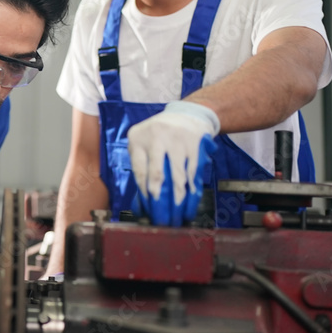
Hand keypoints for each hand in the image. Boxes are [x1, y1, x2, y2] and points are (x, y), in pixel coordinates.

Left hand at [127, 101, 218, 226]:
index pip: (140, 171)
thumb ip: (141, 166)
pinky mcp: (194, 144)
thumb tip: (141, 202)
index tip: (149, 210)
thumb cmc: (159, 135)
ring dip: (178, 199)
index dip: (145, 194)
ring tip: (178, 214)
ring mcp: (176, 140)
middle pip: (157, 175)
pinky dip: (192, 189)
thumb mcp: (143, 143)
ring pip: (177, 176)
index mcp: (137, 139)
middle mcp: (156, 137)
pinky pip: (192, 171)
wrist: (187, 114)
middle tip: (162, 218)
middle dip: (160, 200)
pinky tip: (190, 201)